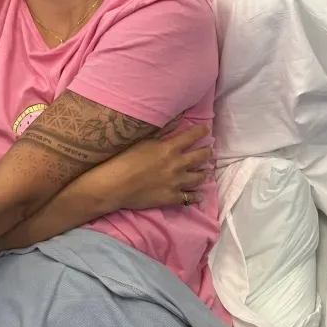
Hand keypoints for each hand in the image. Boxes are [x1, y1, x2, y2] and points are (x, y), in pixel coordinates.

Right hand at [86, 123, 212, 211]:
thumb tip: (173, 127)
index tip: (207, 129)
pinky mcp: (171, 197)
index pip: (191, 136)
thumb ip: (161, 136)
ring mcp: (176, 182)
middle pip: (200, 157)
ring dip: (204, 174)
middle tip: (210, 152)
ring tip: (206, 173)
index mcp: (170, 148)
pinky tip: (200, 196)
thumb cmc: (125, 159)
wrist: (116, 184)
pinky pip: (189, 198)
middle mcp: (177, 164)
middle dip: (207, 153)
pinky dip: (196, 197)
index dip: (201, 131)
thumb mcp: (143, 142)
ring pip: (198, 178)